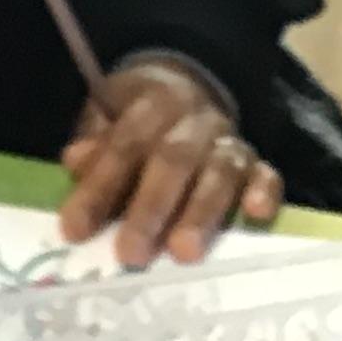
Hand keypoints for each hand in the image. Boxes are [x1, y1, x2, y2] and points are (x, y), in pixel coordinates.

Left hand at [57, 58, 280, 265]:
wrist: (187, 86)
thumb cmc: (135, 122)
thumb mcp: (105, 117)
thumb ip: (92, 143)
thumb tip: (75, 162)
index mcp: (152, 102)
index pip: (124, 143)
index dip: (99, 186)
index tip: (75, 230)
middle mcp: (194, 119)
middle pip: (173, 159)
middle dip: (151, 208)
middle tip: (132, 254)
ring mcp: (228, 140)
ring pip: (219, 171)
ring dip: (202, 213)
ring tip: (184, 253)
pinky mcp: (256, 163)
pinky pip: (267, 174)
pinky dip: (264, 192)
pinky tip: (257, 214)